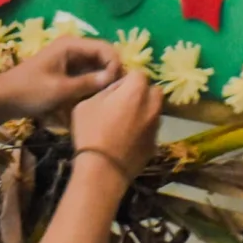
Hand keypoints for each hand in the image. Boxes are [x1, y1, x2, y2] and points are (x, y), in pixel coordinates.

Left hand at [0, 37, 120, 116]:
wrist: (4, 98)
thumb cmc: (30, 91)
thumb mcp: (61, 89)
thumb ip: (88, 83)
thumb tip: (113, 79)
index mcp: (71, 45)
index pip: (106, 48)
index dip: (115, 65)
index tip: (115, 86)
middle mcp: (73, 48)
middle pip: (103, 56)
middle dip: (111, 73)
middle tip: (115, 94)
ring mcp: (70, 59)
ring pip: (96, 67)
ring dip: (102, 80)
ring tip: (106, 98)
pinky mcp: (67, 71)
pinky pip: (87, 74)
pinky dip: (93, 84)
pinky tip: (95, 98)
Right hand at [69, 67, 161, 182]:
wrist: (103, 169)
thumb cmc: (91, 132)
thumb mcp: (86, 103)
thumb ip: (105, 91)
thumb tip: (115, 90)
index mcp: (135, 91)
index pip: (139, 73)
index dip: (127, 79)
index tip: (116, 88)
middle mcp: (152, 106)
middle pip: (154, 90)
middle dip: (143, 92)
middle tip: (125, 101)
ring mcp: (155, 126)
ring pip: (155, 110)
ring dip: (145, 110)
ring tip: (128, 121)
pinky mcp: (155, 144)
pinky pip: (151, 130)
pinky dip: (143, 130)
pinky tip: (129, 139)